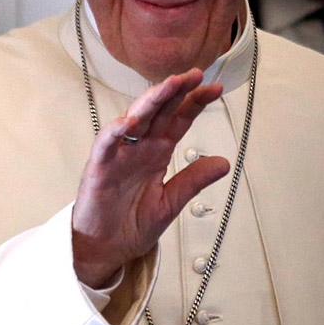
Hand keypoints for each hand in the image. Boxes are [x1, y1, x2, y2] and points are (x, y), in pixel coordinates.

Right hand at [71, 68, 229, 288]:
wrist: (105, 250)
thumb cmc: (132, 224)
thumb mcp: (170, 202)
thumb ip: (193, 180)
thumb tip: (224, 162)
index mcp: (157, 152)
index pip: (179, 120)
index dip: (195, 103)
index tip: (216, 88)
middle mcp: (139, 147)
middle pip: (159, 111)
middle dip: (176, 91)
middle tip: (195, 74)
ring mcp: (119, 154)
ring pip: (135, 118)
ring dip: (151, 100)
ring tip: (169, 85)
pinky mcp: (99, 167)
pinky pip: (106, 143)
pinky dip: (115, 130)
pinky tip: (130, 120)